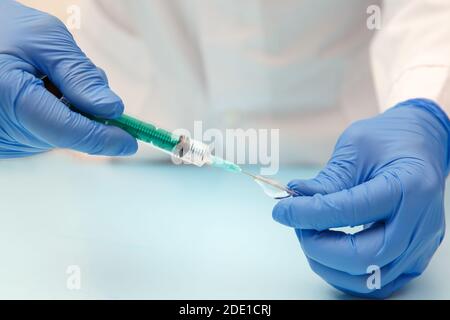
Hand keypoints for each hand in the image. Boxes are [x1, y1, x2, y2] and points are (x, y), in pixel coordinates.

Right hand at [0, 0, 137, 157]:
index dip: (104, 138)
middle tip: (70, 78)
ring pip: (59, 135)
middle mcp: (4, 126)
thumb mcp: (45, 40)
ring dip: (69, 111)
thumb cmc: (3, 29)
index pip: (69, 131)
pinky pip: (43, 133)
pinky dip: (53, 115)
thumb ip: (80, 76)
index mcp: (11, 96)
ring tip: (47, 78)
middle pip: (68, 134)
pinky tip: (38, 91)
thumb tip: (114, 109)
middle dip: (85, 112)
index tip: (130, 142)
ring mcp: (4, 138)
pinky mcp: (5, 141)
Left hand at [273, 99, 448, 297]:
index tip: (282, 211)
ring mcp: (420, 244)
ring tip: (311, 236)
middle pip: (364, 257)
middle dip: (319, 247)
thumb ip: (327, 180)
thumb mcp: (355, 148)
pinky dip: (346, 273)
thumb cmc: (388, 140)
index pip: (351, 211)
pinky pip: (378, 282)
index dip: (308, 214)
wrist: (422, 145)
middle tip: (298, 227)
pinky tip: (329, 251)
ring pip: (369, 278)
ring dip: (328, 264)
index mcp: (408, 186)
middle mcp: (420, 221)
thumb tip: (294, 199)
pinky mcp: (415, 257)